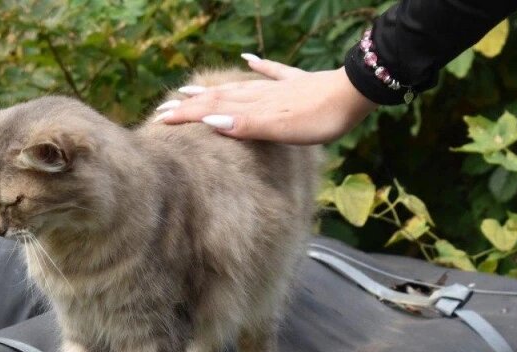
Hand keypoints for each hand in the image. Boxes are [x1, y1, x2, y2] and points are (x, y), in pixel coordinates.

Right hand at [157, 55, 377, 144]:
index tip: (160, 118)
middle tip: (166, 106)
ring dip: (215, 89)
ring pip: (239, 86)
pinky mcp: (298, 82)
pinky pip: (272, 71)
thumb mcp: (282, 128)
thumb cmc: (320, 118)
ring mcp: (279, 86)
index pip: (213, 109)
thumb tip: (210, 122)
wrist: (355, 94)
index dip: (187, 114)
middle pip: (221, 97)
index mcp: (255, 106)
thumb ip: (246, 125)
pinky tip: (249, 57)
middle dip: (192, 103)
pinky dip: (258, 65)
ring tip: (193, 87)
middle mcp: (262, 93)